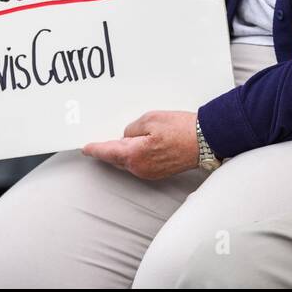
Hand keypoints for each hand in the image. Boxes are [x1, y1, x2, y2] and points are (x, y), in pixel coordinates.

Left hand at [82, 110, 198, 180]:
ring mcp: (150, 173)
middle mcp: (140, 168)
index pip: (107, 152)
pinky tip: (143, 145)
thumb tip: (128, 136)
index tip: (86, 148)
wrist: (206, 141)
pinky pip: (140, 164)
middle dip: (110, 149)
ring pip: (129, 162)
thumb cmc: (181, 129)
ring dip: (125, 152)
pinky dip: (137, 155)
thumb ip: (132, 129)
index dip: (95, 149)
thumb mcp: (150, 119)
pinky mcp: (159, 172)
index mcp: (134, 155)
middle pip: (117, 159)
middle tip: (103, 141)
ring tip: (128, 139)